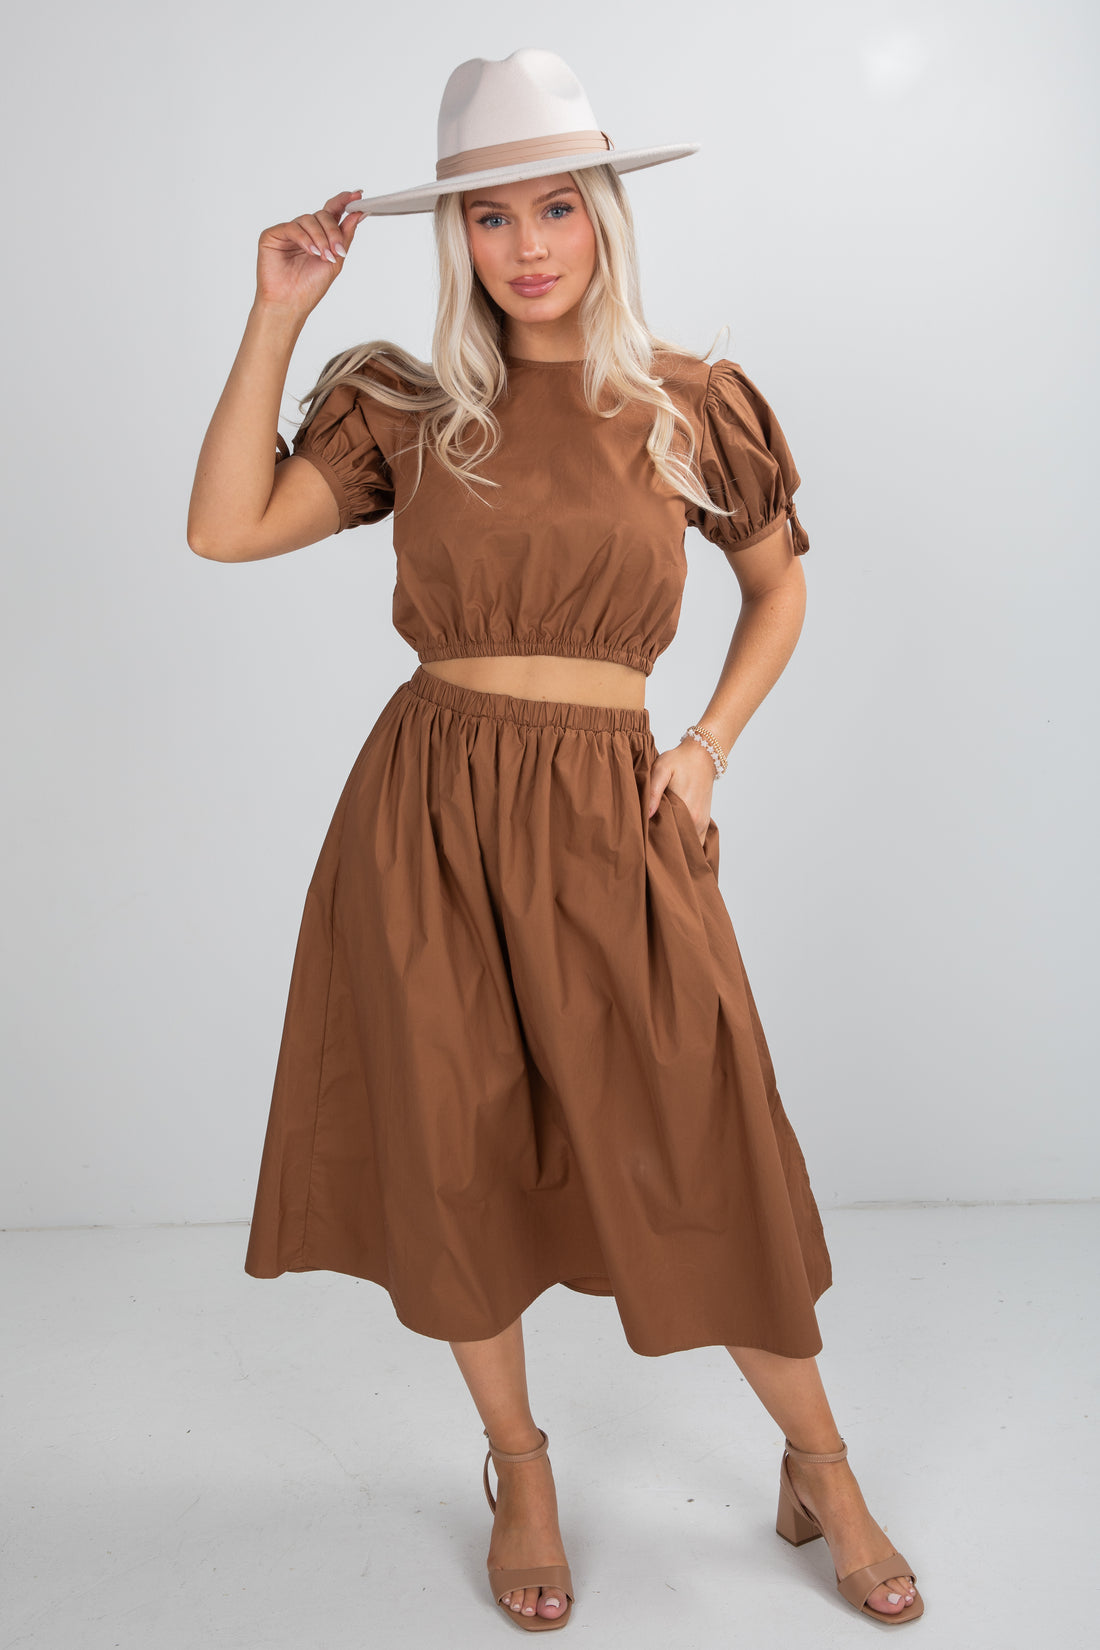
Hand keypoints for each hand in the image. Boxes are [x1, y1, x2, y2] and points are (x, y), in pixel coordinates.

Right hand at [254, 190, 365, 315]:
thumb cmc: (310, 287)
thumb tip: (357, 214)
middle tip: (338, 250)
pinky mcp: (273, 235)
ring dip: (320, 238)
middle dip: (333, 231)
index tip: (357, 195)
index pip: (331, 212)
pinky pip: (292, 227)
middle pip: (322, 215)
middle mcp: (304, 231)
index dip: (343, 202)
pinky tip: (311, 252)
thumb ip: (345, 236)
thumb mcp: (335, 260)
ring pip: (309, 220)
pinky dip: (305, 239)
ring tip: (323, 256)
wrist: (290, 304)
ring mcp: (288, 232)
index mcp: (319, 236)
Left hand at [646, 738, 717, 845]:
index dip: (655, 843)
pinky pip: (697, 841)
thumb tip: (647, 815)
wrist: (703, 755)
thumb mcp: (661, 770)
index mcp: (685, 810)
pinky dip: (686, 844)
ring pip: (688, 846)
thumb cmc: (680, 760)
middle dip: (664, 848)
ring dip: (676, 848)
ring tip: (660, 845)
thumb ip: (654, 793)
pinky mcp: (705, 821)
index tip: (643, 842)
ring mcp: (702, 822)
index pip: (668, 838)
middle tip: (649, 846)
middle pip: (678, 845)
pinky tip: (675, 842)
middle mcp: (696, 821)